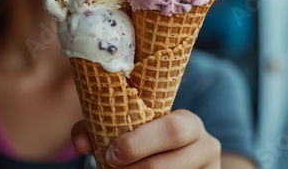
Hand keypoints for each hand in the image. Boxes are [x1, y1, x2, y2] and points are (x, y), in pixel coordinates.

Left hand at [72, 109, 220, 167]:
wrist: (179, 157)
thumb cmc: (149, 140)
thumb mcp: (134, 128)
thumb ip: (101, 127)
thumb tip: (81, 144)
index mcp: (189, 122)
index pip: (171, 129)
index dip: (137, 144)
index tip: (111, 152)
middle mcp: (206, 146)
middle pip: (167, 165)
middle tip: (111, 168)